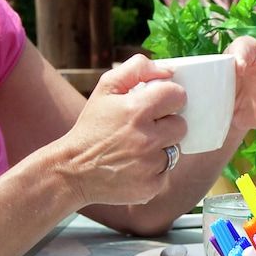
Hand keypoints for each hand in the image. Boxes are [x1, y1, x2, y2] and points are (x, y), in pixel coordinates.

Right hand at [50, 55, 188, 203]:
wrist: (73, 170)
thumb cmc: (92, 127)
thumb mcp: (105, 89)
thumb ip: (136, 69)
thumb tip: (167, 71)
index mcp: (136, 110)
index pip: (177, 95)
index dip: (169, 98)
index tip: (159, 104)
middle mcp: (146, 139)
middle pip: (181, 125)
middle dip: (166, 125)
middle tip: (145, 128)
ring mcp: (150, 165)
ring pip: (174, 150)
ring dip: (160, 148)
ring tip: (136, 148)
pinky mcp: (151, 186)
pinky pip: (165, 172)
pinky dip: (153, 169)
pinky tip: (134, 166)